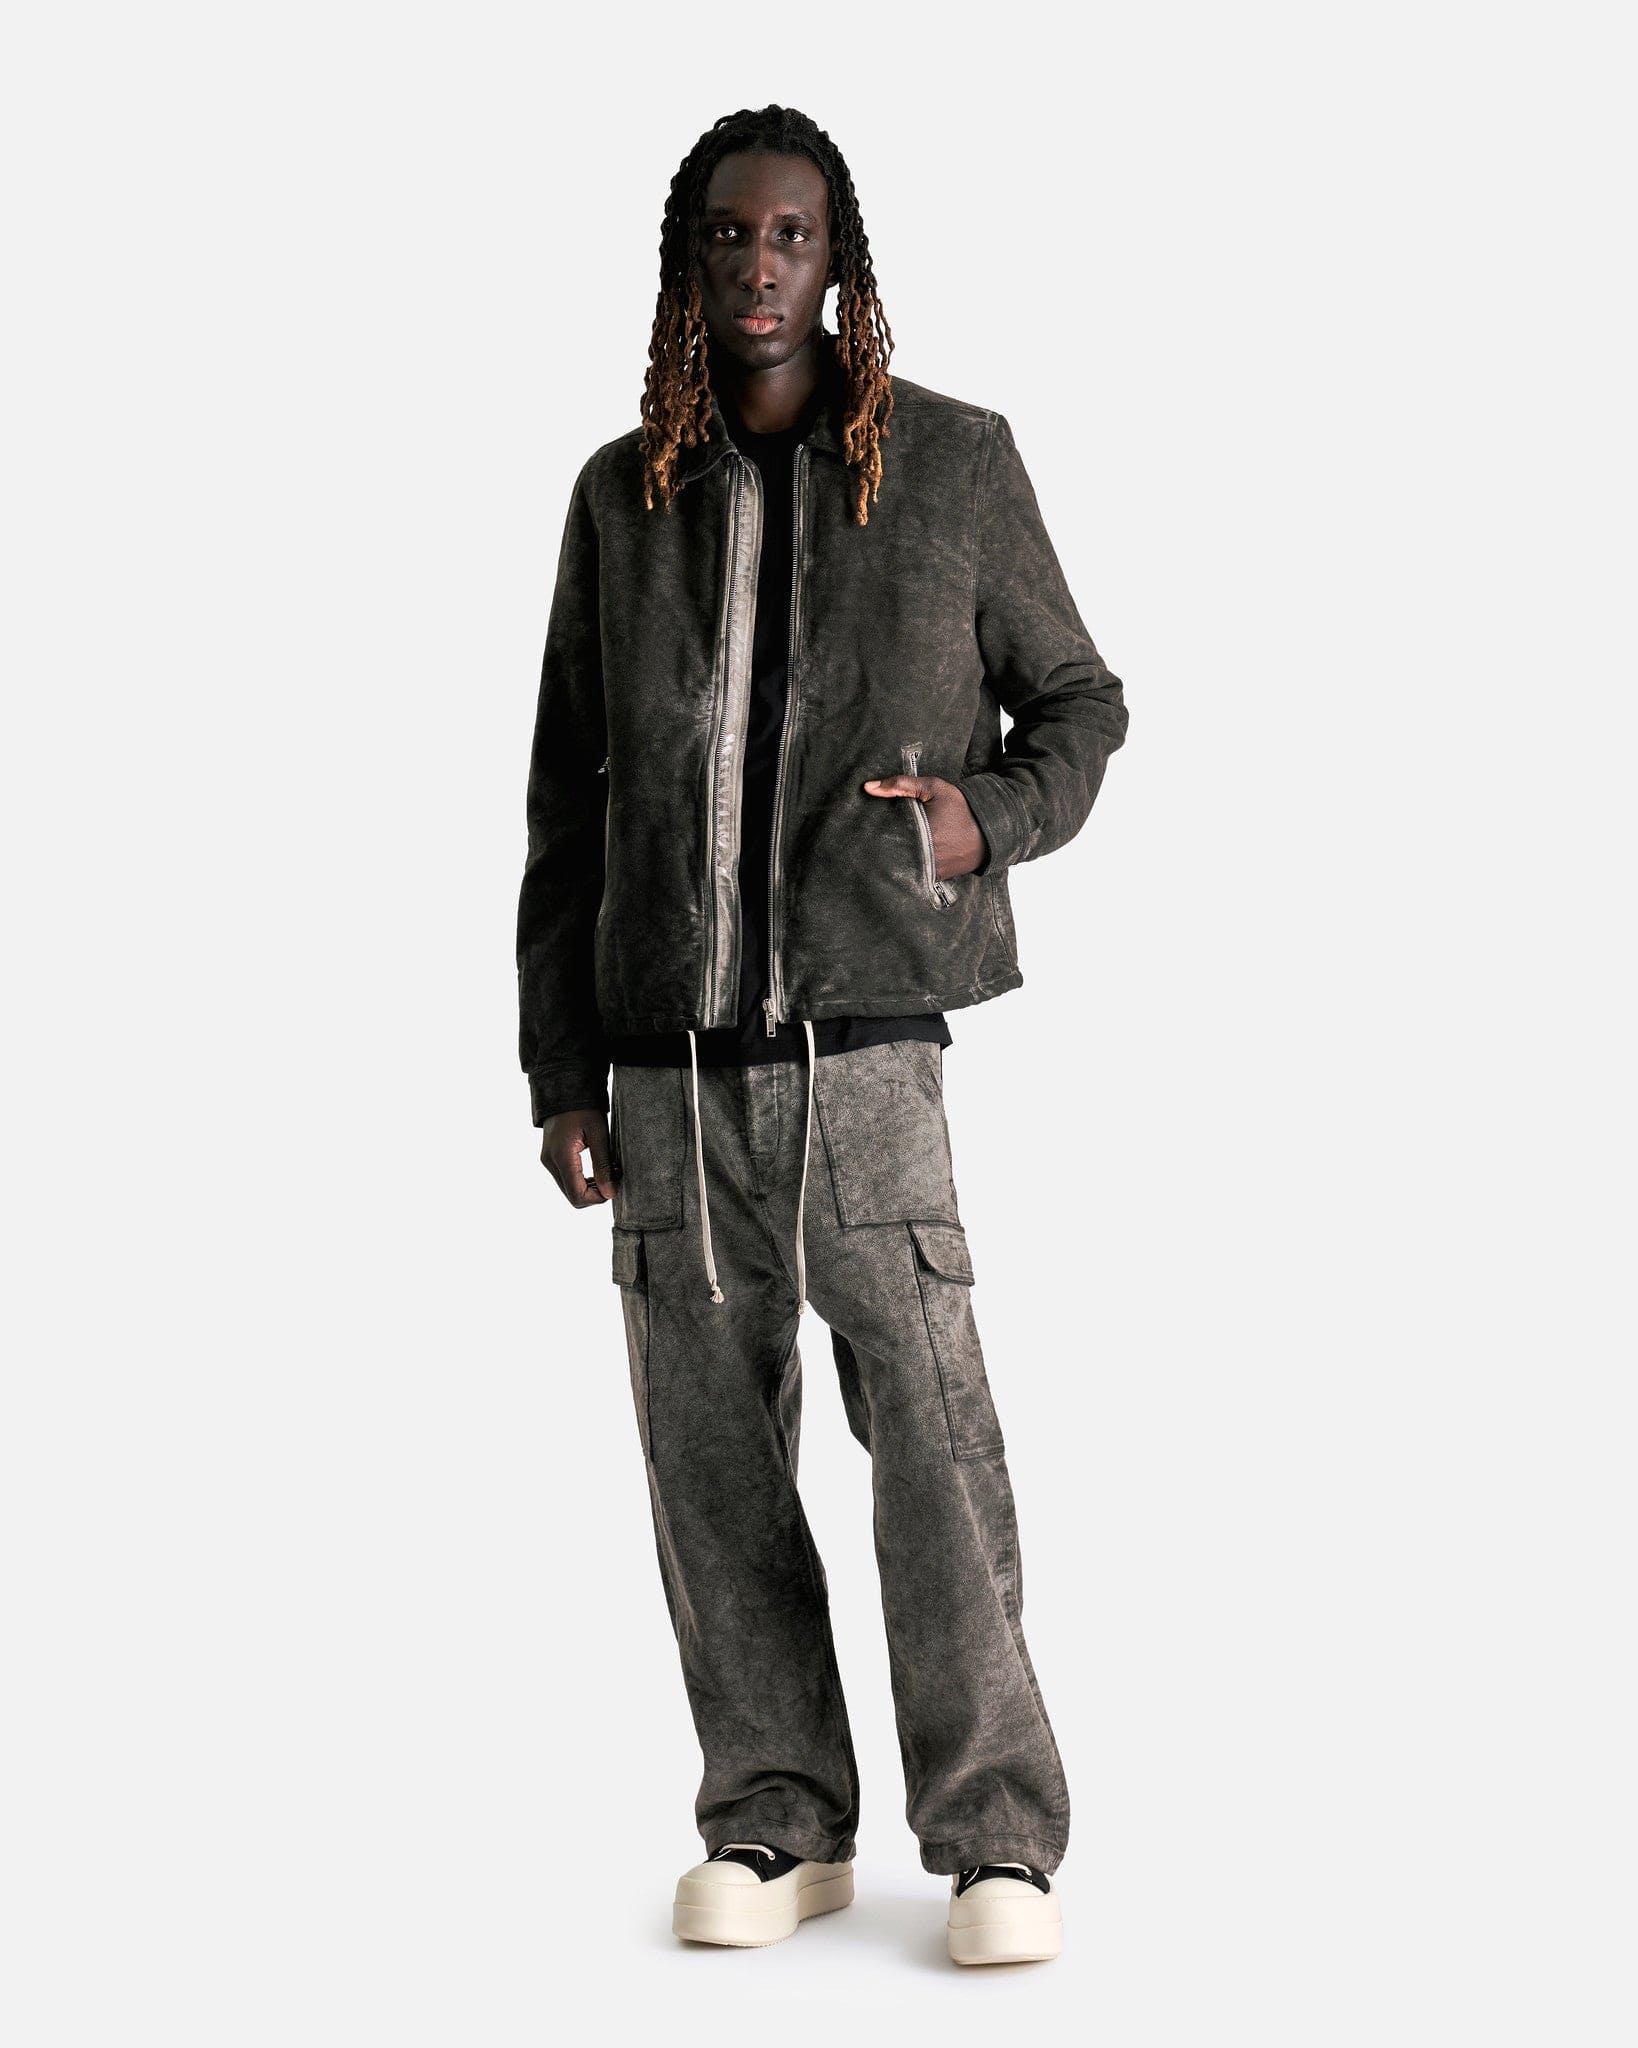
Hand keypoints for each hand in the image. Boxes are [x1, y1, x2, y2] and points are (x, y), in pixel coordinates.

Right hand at [541, 1108, 619, 1207]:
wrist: (565, 1089)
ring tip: (610, 1170)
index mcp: (561, 1156)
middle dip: (596, 1193)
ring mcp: (548, 1160)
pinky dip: (583, 1180)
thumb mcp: (599, 1134)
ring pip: (570, 1189)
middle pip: (573, 1196)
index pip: (577, 1195)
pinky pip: (567, 1178)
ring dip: (591, 1187)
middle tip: (615, 1177)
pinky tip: (599, 1168)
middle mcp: (550, 1162)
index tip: (615, 1187)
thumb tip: (610, 1194)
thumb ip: (604, 1165)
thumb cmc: (584, 1108)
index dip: (598, 1198)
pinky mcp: (551, 1158)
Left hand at [861, 773, 987, 879]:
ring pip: (899, 867)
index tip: (864, 827)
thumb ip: (900, 784)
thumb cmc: (961, 807)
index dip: (870, 832)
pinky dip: (906, 866)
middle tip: (867, 839)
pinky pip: (913, 874)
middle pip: (888, 855)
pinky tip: (902, 856)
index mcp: (917, 835)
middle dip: (878, 847)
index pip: (881, 837)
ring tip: (883, 847)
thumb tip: (868, 787)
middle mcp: (922, 857)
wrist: (990, 830)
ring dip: (892, 858)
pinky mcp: (936, 878)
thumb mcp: (933, 788)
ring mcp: (929, 870)